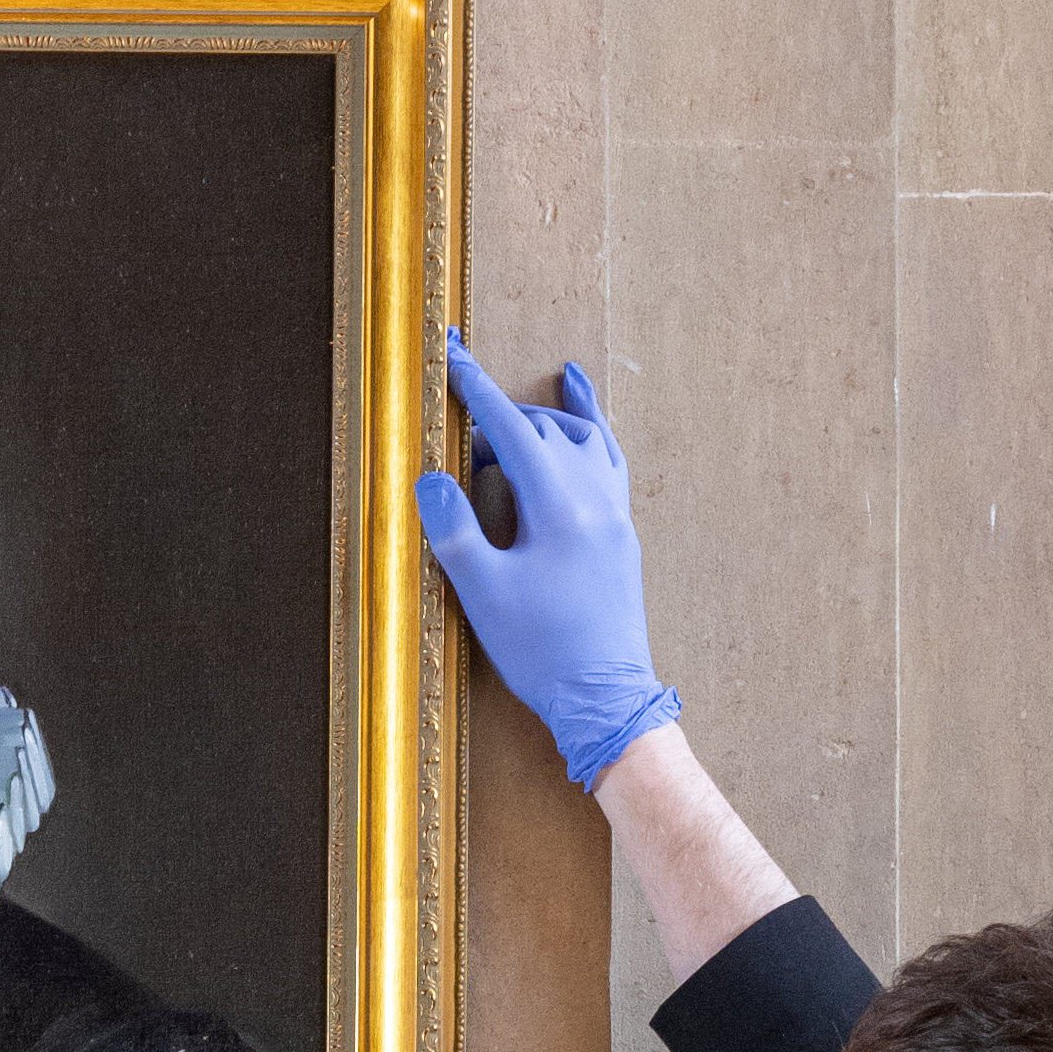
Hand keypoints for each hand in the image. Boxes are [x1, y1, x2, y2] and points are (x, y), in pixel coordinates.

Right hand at [418, 343, 676, 790]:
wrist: (605, 697)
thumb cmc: (543, 651)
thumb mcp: (484, 594)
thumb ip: (456, 531)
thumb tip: (431, 478)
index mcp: (558, 505)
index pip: (510, 427)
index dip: (476, 388)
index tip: (452, 353)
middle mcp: (593, 496)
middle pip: (543, 430)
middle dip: (499, 422)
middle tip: (461, 449)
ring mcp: (614, 512)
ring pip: (582, 438)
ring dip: (543, 421)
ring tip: (516, 414)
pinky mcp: (621, 532)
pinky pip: (609, 460)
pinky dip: (593, 429)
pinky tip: (584, 414)